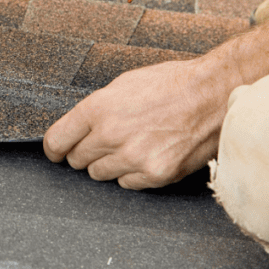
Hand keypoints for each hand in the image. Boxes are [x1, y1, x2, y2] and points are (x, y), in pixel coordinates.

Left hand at [43, 58, 228, 188]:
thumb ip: (96, 109)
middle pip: (77, 160)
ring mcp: (133, 157)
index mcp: (98, 108)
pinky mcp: (156, 174)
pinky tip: (148, 155)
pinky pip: (127, 184)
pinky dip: (133, 174)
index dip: (54, 148)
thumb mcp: (122, 85)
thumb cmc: (171, 85)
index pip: (56, 141)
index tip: (57, 152)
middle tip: (102, 143)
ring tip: (130, 145)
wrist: (213, 95)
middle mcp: (111, 135)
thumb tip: (77, 128)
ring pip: (99, 174)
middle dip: (84, 153)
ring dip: (109, 164)